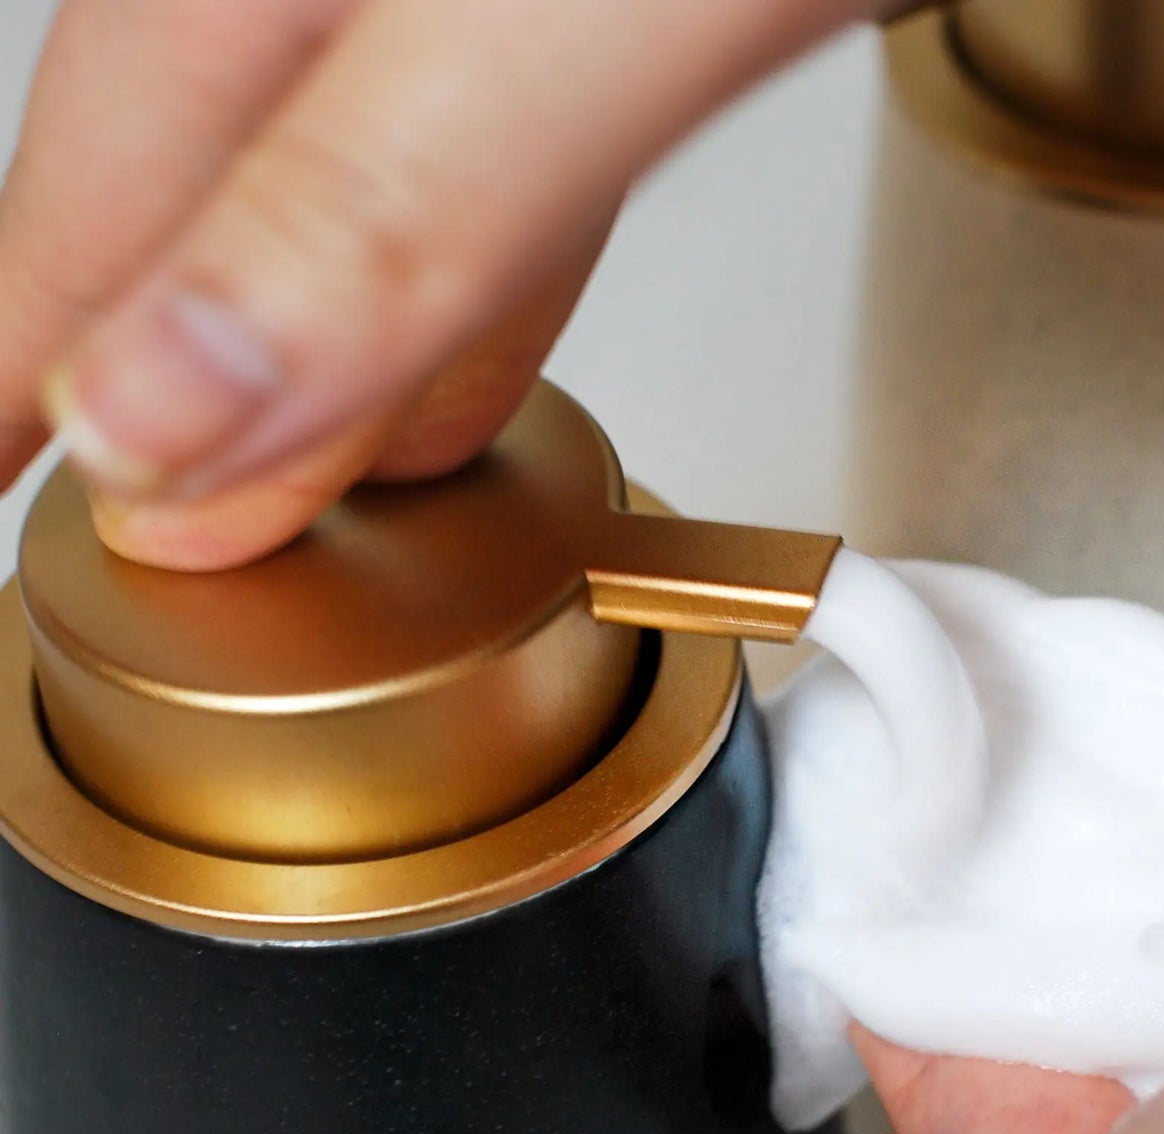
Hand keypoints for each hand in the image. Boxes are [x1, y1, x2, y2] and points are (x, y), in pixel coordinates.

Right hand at [0, 0, 895, 568]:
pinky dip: (454, 306)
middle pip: (191, 220)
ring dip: (308, 374)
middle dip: (149, 396)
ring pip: (333, 216)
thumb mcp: (572, 23)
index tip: (3, 487)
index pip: (83, 213)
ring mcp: (463, 3)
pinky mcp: (582, 24)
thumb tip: (159, 417)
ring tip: (280, 502)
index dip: (20, 374)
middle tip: (131, 529)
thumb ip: (371, 215)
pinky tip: (449, 380)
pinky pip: (477, 191)